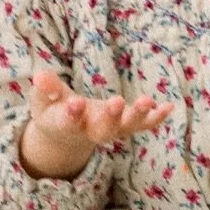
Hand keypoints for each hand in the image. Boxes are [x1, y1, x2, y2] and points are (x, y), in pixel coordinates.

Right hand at [19, 68, 172, 179]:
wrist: (67, 134)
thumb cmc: (53, 110)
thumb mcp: (42, 99)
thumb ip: (45, 88)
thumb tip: (41, 76)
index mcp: (66, 125)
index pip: (68, 121)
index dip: (71, 114)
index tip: (76, 103)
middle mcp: (90, 131)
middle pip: (102, 130)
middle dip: (111, 117)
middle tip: (117, 102)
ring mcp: (110, 130)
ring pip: (125, 128)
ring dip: (137, 116)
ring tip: (147, 101)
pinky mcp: (124, 126)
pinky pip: (143, 125)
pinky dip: (156, 118)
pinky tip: (168, 106)